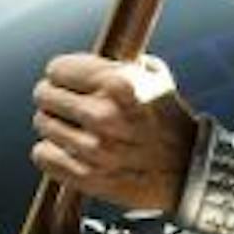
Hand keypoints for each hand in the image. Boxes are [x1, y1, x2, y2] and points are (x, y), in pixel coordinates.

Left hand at [30, 52, 195, 210]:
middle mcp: (103, 115)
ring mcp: (93, 149)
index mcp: (118, 84)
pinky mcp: (87, 177)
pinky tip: (71, 150)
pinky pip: (43, 155)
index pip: (57, 69)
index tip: (68, 80)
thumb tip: (87, 56)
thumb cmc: (170, 121)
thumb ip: (118, 63)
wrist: (191, 171)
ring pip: (43, 125)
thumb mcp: (154, 78)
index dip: (63, 73)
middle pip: (43, 95)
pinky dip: (53, 152)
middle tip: (68, 104)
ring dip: (57, 125)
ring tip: (78, 130)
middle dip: (55, 97)